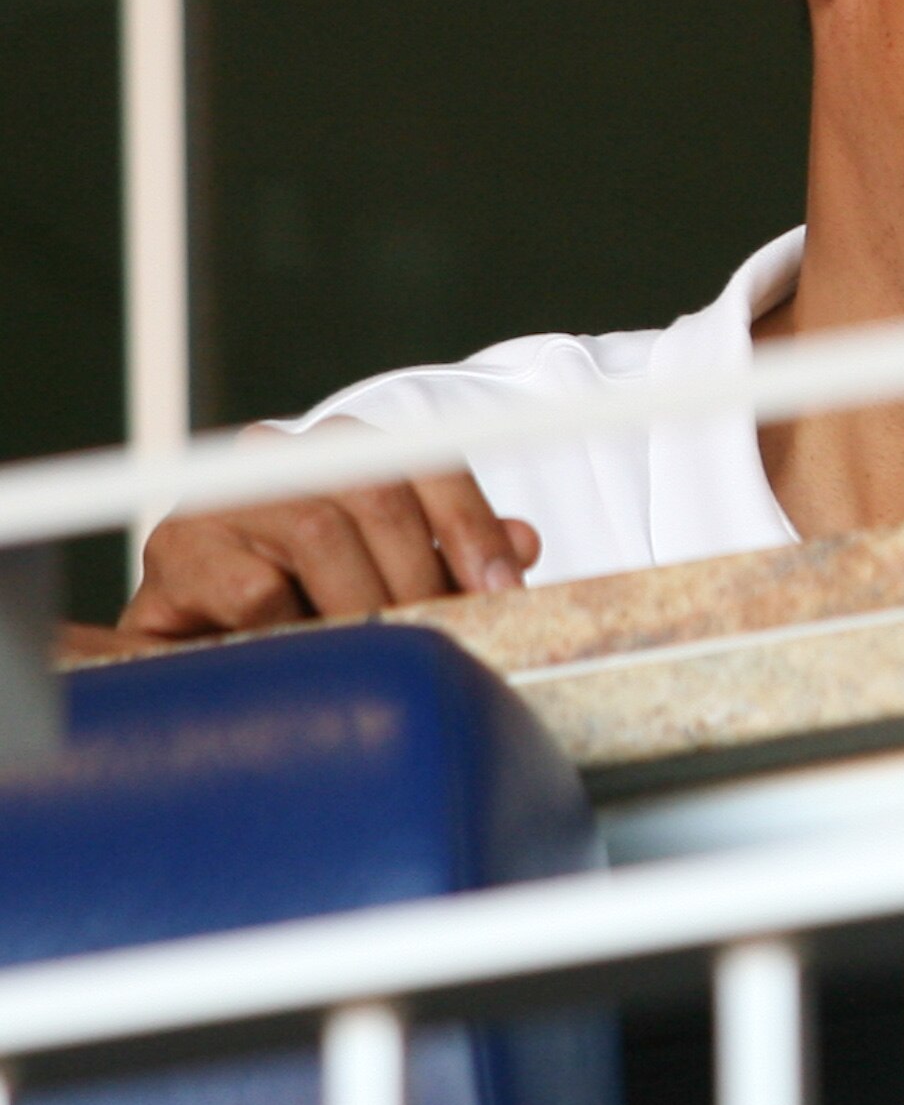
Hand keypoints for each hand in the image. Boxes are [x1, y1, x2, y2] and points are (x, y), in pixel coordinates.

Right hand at [120, 425, 542, 642]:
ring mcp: (222, 502)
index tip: (503, 590)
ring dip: (367, 603)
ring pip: (320, 534)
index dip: (473, 527)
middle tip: (445, 635)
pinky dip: (297, 628)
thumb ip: (455, 549)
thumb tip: (524, 544)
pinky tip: (316, 658)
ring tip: (390, 653)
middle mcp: (277, 456)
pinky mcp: (178, 557)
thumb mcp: (391, 571)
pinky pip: (256, 590)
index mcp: (339, 446)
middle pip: (377, 497)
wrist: (199, 642)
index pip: (425, 464)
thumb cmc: (311, 604)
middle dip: (422, 574)